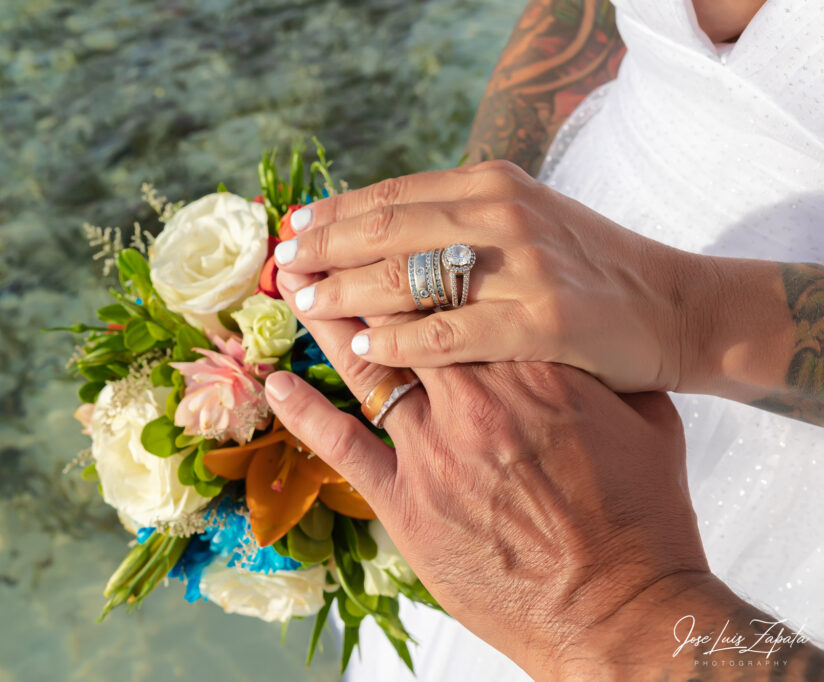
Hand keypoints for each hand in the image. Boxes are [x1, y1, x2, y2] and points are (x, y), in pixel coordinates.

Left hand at [266, 267, 721, 679]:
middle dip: (356, 270)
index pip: (464, 293)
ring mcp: (436, 449)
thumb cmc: (643, 519)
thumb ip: (605, 374)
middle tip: (318, 238)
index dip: (421, 255)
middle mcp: (478, 396)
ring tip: (290, 280)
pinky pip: (344, 447)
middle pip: (404, 315)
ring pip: (367, 366)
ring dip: (324, 320)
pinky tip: (277, 384)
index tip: (392, 230)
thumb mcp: (647, 424)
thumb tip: (586, 344)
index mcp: (538, 365)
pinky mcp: (407, 503)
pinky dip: (305, 413)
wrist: (622, 608)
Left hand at [273, 160, 710, 392]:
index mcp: (495, 185)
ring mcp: (524, 268)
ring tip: (305, 304)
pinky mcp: (543, 323)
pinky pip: (451, 334)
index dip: (337, 211)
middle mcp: (504, 215)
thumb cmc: (592, 273)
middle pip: (388, 229)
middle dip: (326, 247)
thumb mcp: (529, 222)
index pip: (395, 194)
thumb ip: (464, 221)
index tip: (295, 227)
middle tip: (284, 265)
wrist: (677, 309)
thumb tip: (387, 227)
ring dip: (345, 292)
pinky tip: (365, 347)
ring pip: (407, 279)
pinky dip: (401, 342)